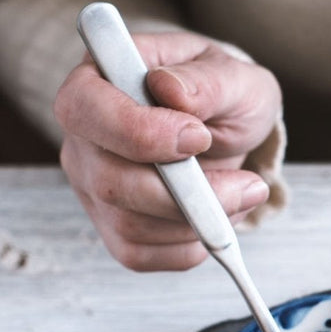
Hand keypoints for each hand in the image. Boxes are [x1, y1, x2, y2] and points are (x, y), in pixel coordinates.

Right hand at [54, 32, 281, 270]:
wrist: (227, 130)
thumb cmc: (222, 93)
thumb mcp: (234, 76)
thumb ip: (207, 81)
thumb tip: (171, 90)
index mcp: (97, 82)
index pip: (83, 108)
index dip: (137, 131)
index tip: (198, 137)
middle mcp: (83, 140)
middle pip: (109, 181)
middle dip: (185, 193)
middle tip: (247, 184)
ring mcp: (93, 188)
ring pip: (130, 225)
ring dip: (199, 221)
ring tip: (245, 193)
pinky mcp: (113, 229)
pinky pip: (142, 255)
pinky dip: (191, 245)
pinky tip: (219, 217)